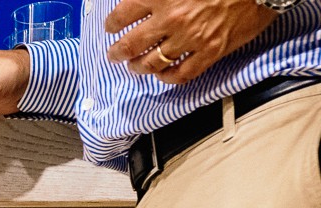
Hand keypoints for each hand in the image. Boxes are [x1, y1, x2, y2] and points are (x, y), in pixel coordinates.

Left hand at [104, 0, 275, 83]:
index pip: (122, 15)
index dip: (112, 24)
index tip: (111, 27)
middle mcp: (171, 19)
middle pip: (130, 45)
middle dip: (118, 53)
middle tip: (115, 55)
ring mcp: (190, 38)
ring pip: (152, 63)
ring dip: (139, 67)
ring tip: (136, 66)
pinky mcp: (210, 51)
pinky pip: (181, 74)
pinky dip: (168, 78)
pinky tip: (163, 76)